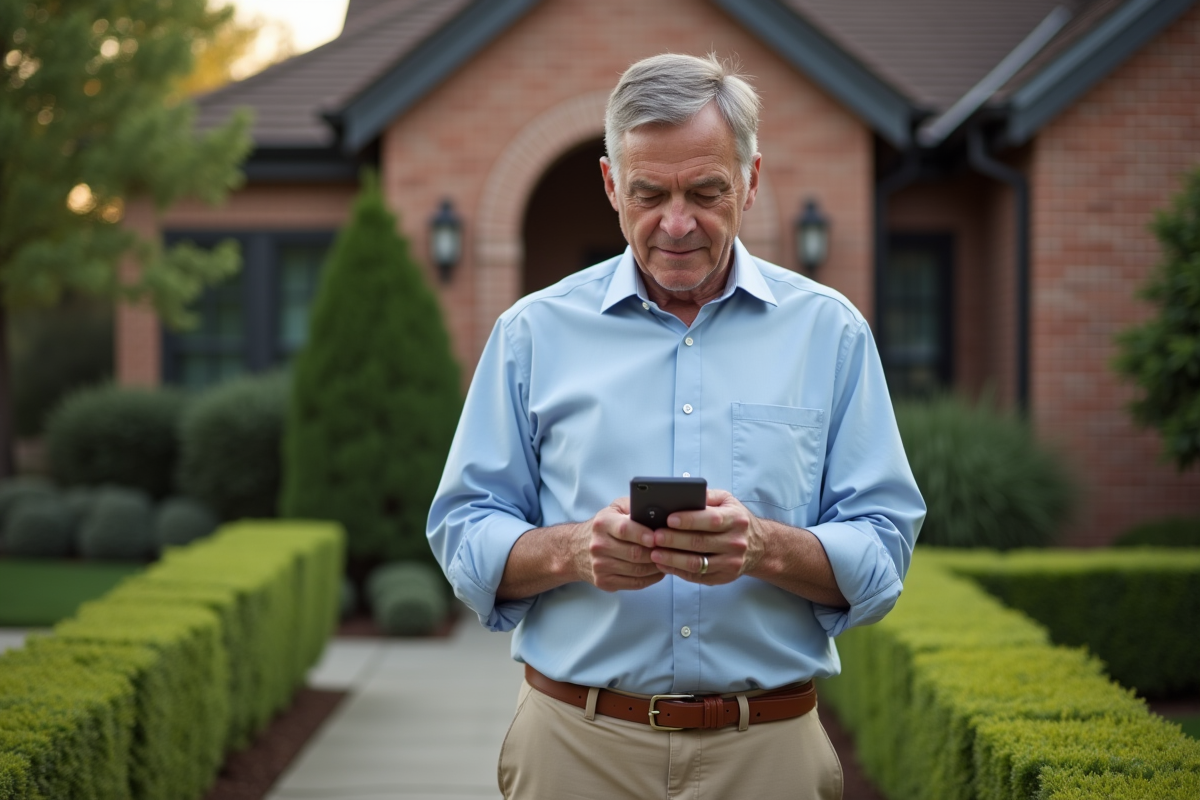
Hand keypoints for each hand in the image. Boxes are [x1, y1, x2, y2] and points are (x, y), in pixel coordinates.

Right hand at [571, 497, 665, 591]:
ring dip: (656, 566)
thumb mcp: (614, 508)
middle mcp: (598, 545)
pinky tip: (658, 571)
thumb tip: (657, 510)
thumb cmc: (603, 527)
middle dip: (655, 552)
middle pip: (634, 554)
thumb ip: (633, 506)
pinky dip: (651, 578)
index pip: (624, 529)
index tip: (655, 537)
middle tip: (669, 549)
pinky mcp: (604, 581)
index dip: (642, 534)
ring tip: (667, 559)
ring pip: (637, 570)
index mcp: (602, 524)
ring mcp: (600, 566)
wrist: (575, 549)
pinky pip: (634, 583)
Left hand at [648, 490, 764, 584]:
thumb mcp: (727, 501)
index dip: (689, 520)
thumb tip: (681, 494)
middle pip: (700, 543)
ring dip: (673, 559)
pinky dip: (677, 571)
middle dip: (674, 540)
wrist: (759, 546)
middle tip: (653, 537)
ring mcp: (731, 562)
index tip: (668, 519)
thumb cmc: (736, 519)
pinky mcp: (724, 577)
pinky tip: (663, 564)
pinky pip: (697, 576)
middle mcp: (736, 542)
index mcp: (736, 519)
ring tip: (654, 554)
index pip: (711, 520)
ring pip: (697, 563)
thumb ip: (706, 497)